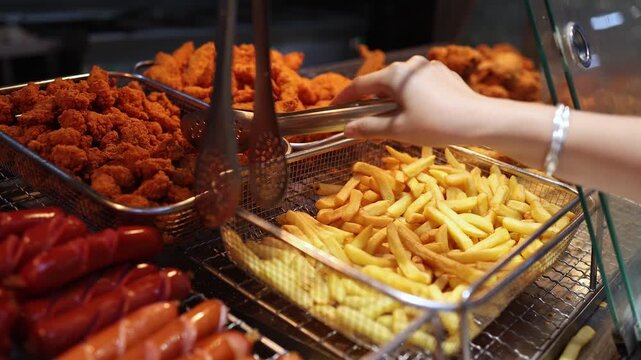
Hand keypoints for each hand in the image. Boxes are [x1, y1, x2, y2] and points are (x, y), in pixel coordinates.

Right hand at [333, 56, 484, 146]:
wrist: (479, 121)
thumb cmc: (435, 125)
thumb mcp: (398, 130)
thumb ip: (369, 127)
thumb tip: (347, 129)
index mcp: (394, 76)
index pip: (361, 85)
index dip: (345, 98)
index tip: (334, 107)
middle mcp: (410, 66)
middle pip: (382, 84)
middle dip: (371, 100)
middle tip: (362, 118)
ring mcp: (429, 68)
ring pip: (402, 85)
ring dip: (392, 100)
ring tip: (392, 119)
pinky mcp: (445, 75)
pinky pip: (419, 86)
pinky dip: (411, 98)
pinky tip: (417, 114)